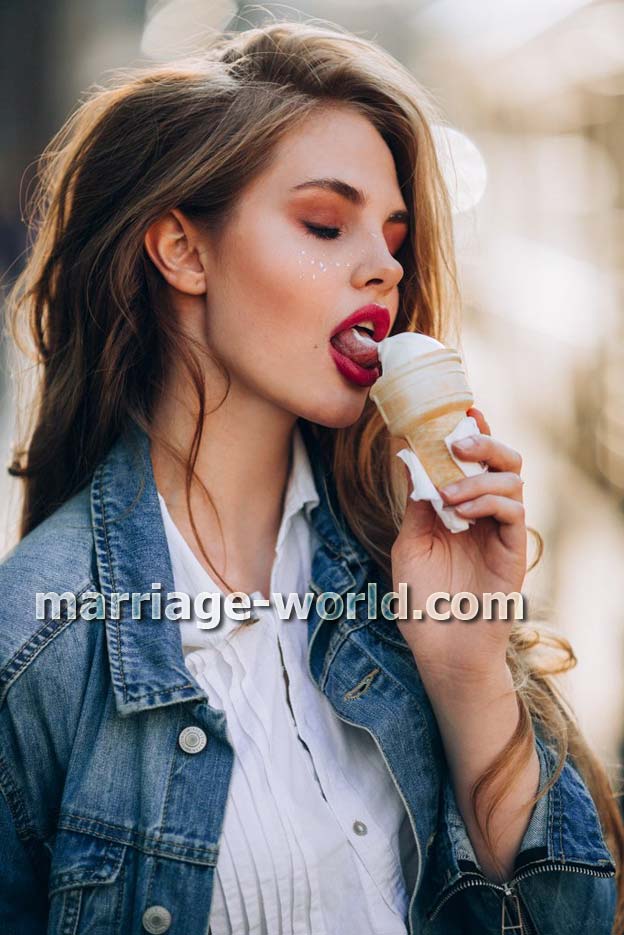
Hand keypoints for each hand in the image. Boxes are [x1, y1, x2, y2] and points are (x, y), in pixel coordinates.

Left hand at [391, 407, 526, 684]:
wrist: (441, 650)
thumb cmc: (423, 601)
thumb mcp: (410, 543)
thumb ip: (416, 502)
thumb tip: (409, 456)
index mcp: (461, 509)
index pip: (473, 462)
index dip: (471, 433)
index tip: (460, 410)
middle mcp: (485, 515)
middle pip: (503, 462)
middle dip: (484, 443)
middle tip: (458, 443)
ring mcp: (502, 532)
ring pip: (512, 481)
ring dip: (479, 477)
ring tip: (450, 494)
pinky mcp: (514, 551)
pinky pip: (514, 512)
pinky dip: (489, 501)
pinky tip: (462, 512)